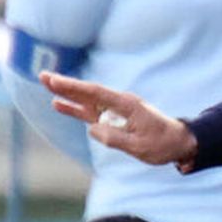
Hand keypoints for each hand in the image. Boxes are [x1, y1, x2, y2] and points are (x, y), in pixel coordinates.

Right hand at [44, 73, 197, 164]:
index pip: (96, 93)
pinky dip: (75, 107)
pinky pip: (90, 111)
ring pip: (86, 100)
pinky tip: (59, 104)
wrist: (178, 142)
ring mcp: (114, 110)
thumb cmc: (162, 144)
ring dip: (66, 93)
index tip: (56, 81)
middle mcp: (118, 103)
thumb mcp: (140, 146)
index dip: (74, 88)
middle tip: (43, 75)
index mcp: (126, 105)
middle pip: (87, 91)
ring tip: (46, 85)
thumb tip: (92, 129)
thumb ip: (115, 138)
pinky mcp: (112, 118)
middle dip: (65, 84)